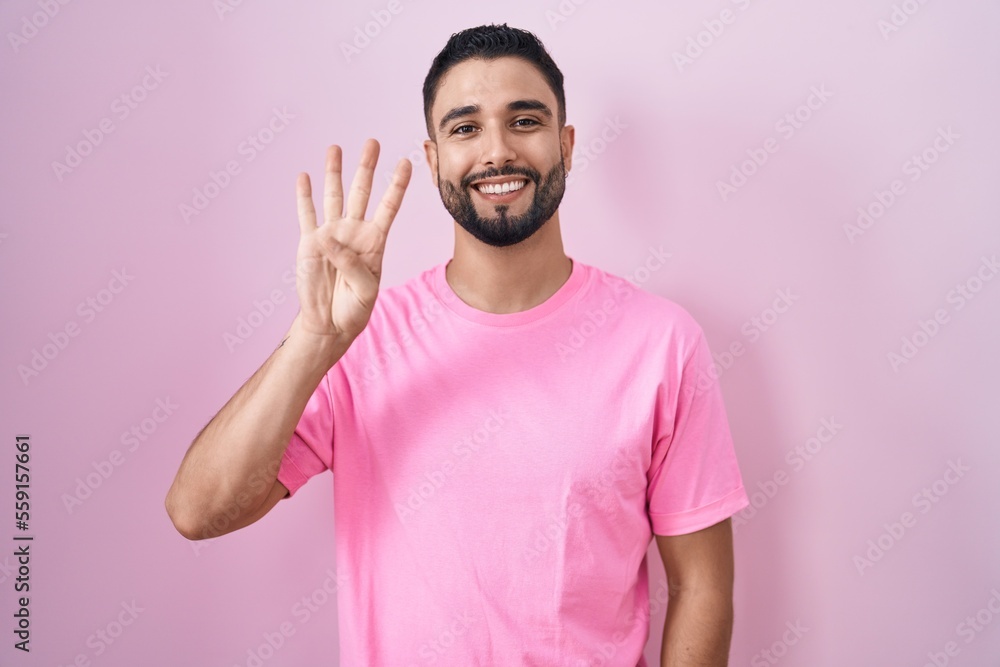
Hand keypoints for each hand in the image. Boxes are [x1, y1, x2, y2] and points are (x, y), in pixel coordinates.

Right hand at [294, 139, 411, 341]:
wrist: (329, 323)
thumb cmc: (354, 308)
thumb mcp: (364, 289)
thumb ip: (351, 263)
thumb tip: (329, 238)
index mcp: (375, 241)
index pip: (389, 206)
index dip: (397, 185)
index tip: (407, 162)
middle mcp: (354, 231)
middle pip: (361, 191)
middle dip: (366, 166)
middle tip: (372, 142)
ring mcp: (331, 234)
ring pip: (334, 195)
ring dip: (334, 172)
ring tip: (336, 148)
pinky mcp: (309, 242)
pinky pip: (306, 214)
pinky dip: (304, 196)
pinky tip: (305, 177)